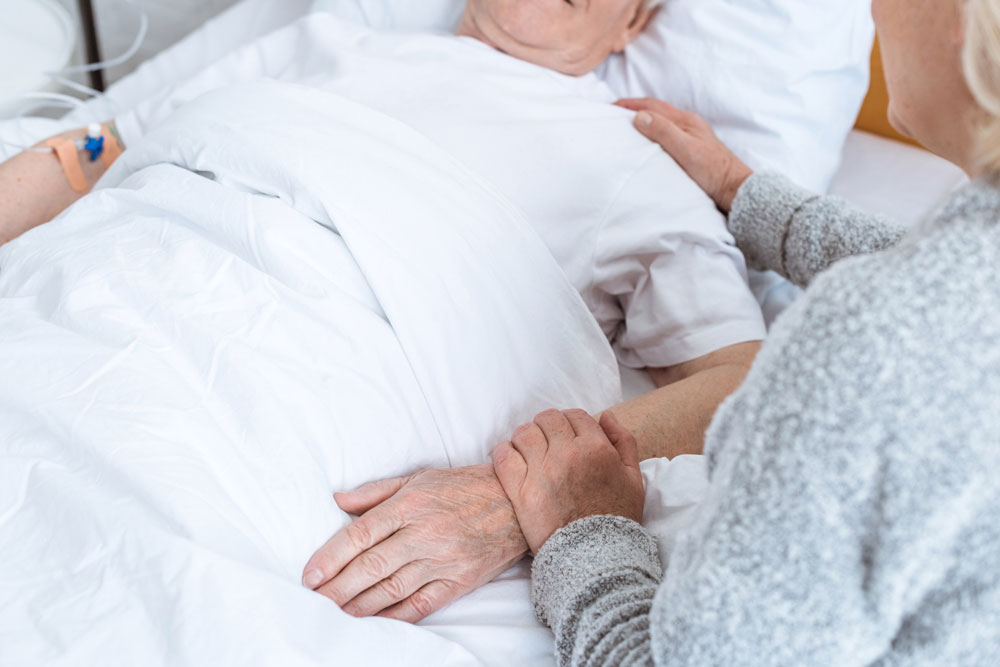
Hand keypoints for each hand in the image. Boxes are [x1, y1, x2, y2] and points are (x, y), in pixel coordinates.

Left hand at [302, 465, 527, 621]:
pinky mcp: (457, 582)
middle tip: (312, 601)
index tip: (309, 575)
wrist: (516, 503)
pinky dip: (393, 617)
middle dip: (337, 587)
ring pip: (391, 589)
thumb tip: (338, 501)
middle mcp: (424, 533)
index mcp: (410, 504)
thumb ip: (376, 492)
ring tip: (333, 614)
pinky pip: (419, 605)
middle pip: (371, 566)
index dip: (331, 556)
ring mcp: (442, 560)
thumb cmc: (464, 488)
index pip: (361, 533)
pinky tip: (371, 622)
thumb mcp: (419, 479)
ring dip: (357, 606)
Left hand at [491, 409, 644, 554]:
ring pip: (524, 433)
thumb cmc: (616, 519)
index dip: (569, 422)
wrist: (595, 559)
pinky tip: (508, 459)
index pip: (575, 416)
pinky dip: (502, 452)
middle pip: (547, 419)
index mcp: (596, 448)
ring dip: (524, 437)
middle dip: (546, 426)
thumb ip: (623, 442)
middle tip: (545, 442)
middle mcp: (568, 454)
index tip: (565, 435)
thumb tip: (606, 415)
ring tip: (526, 451)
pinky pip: (503, 456)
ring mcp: (542, 471)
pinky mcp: (521, 491)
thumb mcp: (633, 479)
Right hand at [616, 97, 752, 212]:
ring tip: (625, 128)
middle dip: (634, 110)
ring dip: (643, 121)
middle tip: (613, 116)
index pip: (652, 106)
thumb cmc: (712, 171)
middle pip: (656, 111)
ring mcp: (691, 136)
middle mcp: (688, 124)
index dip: (630, 104)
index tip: (611, 107)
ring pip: (661, 122)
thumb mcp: (685, 150)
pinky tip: (646, 144)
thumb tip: (639, 116)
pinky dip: (651, 134)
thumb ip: (663, 132)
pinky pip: (666, 135)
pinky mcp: (691, 149)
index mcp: (685, 121)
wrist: (734, 188)